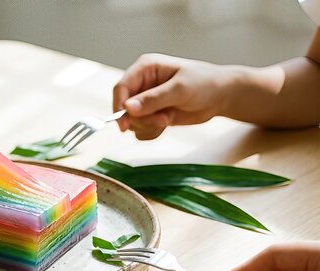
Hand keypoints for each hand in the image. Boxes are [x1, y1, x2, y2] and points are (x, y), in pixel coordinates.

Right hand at [113, 53, 233, 139]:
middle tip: (163, 121)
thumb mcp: (180, 90)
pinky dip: (151, 131)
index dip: (118, 106)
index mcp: (145, 68)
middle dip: (140, 119)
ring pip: (131, 120)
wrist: (221, 96)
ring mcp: (145, 100)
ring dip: (147, 126)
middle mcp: (142, 83)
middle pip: (124, 107)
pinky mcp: (151, 114)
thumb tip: (128, 108)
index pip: (121, 88)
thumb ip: (153, 99)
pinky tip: (167, 123)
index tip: (123, 125)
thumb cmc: (204, 84)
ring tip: (167, 120)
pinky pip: (140, 129)